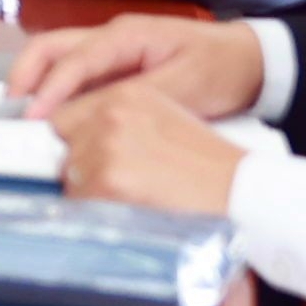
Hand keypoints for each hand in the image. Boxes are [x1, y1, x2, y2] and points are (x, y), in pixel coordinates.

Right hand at [9, 10, 267, 120]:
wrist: (253, 61)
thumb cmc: (222, 67)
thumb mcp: (187, 86)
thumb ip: (142, 98)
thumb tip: (100, 116)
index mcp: (127, 35)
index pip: (75, 60)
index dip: (51, 90)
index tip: (34, 118)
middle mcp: (111, 37)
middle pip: (51, 47)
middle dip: (25, 76)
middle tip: (11, 111)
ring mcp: (111, 51)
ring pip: (57, 59)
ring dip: (36, 84)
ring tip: (22, 117)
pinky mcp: (116, 68)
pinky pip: (75, 76)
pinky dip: (56, 94)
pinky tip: (53, 119)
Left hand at [55, 84, 246, 214]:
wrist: (241, 190)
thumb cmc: (207, 164)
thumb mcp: (164, 120)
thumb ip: (120, 122)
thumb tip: (76, 143)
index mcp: (126, 93)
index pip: (67, 115)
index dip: (70, 142)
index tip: (72, 157)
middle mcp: (112, 112)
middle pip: (63, 146)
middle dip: (79, 167)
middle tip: (115, 185)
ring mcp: (108, 145)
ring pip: (70, 176)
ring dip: (89, 192)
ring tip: (130, 199)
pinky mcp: (109, 179)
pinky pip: (80, 201)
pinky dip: (96, 212)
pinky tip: (130, 211)